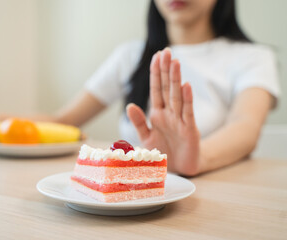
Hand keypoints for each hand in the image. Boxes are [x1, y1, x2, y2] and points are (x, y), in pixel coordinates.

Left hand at [127, 48, 200, 175]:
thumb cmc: (163, 152)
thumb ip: (138, 122)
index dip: (156, 73)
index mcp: (158, 114)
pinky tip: (186, 85)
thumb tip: (129, 105)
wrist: (178, 169)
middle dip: (166, 70)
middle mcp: (170, 113)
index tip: (156, 56)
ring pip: (177, 96)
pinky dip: (187, 99)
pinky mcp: (190, 129)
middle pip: (167, 88)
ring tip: (175, 62)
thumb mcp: (146, 137)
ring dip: (176, 79)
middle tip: (166, 51)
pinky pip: (188, 112)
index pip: (157, 89)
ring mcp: (180, 120)